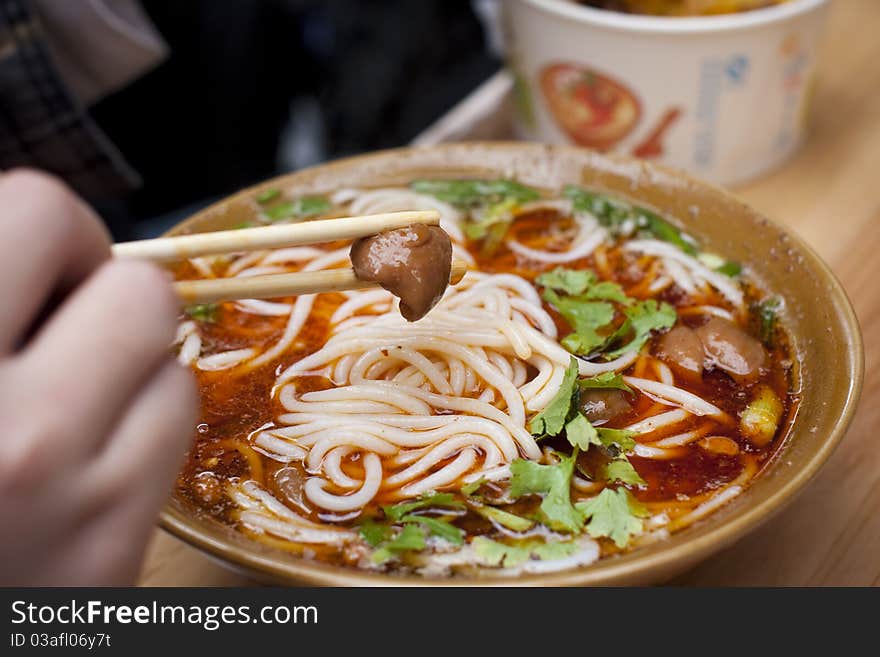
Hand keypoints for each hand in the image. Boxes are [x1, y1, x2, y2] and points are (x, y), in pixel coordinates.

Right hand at [0, 170, 196, 584]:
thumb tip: (49, 236)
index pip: (43, 211)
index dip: (50, 237)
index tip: (37, 270)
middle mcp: (8, 429)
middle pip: (143, 287)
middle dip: (106, 296)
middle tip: (61, 330)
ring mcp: (71, 499)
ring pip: (174, 362)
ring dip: (129, 369)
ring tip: (67, 405)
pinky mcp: (111, 554)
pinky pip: (173, 434)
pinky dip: (141, 428)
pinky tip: (86, 458)